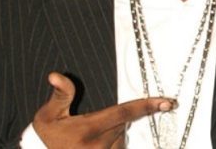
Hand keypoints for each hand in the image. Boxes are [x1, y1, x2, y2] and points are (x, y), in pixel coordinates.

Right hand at [32, 72, 176, 147]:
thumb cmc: (50, 138)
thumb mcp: (48, 116)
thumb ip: (60, 95)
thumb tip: (55, 75)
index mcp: (90, 130)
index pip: (124, 113)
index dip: (146, 106)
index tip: (167, 102)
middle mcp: (101, 146)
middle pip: (124, 123)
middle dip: (114, 119)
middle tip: (94, 125)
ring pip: (122, 136)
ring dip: (113, 133)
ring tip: (91, 137)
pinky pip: (120, 147)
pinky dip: (114, 143)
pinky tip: (97, 144)